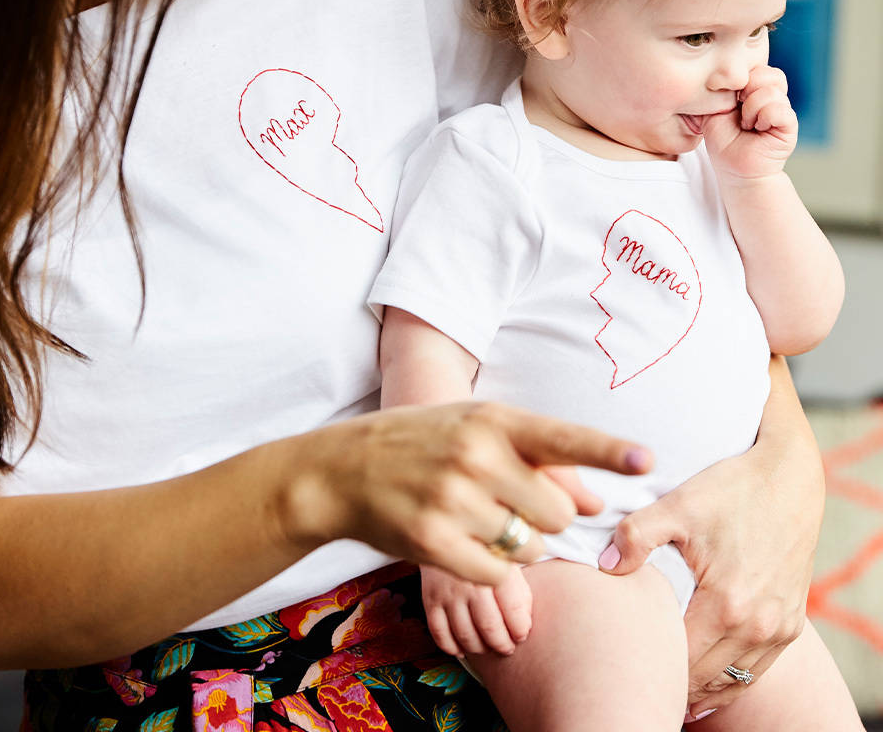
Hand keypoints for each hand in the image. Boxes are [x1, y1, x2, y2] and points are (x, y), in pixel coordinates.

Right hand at [279, 401, 649, 587]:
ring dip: (518, 543)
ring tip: (479, 518)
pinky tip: (462, 541)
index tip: (648, 461)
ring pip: (530, 545)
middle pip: (559, 511)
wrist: (344, 467)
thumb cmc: (422, 442)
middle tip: (514, 506)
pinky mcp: (433, 541)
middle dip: (549, 518)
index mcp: (492, 420)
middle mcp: (475, 455)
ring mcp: (452, 499)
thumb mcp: (476, 429)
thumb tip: (596, 500)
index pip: (562, 437)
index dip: (608, 451)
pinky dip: (491, 568)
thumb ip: (538, 459)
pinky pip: (498, 573)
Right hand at [421, 562, 532, 656]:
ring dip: (480, 648)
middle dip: (502, 644)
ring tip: (488, 646)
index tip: (522, 634)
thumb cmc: (483, 552)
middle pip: (489, 627)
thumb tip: (523, 627)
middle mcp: (469, 581)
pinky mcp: (430, 599)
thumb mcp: (508, 562)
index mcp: (493, 567)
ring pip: (465, 634)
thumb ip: (520, 593)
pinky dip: (452, 647)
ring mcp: (447, 591)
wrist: (447, 532)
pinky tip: (462, 646)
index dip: (521, 629)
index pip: (513, 609)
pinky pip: (439, 633)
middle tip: (507, 647)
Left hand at [598, 429, 821, 715]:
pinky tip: (706, 677)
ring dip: (702, 685)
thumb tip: (605, 566)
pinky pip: (758, 668)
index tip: (624, 658)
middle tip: (638, 675)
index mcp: (726, 604)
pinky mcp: (793, 624)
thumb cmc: (729, 489)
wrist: (788, 477)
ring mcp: (780, 629)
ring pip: (734, 681)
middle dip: (672, 680)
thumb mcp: (677, 504)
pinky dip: (731, 676)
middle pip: (705, 678)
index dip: (650, 662)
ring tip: (669, 686)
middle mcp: (758, 626)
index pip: (679, 658)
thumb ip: (635, 536)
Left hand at [702, 65, 796, 180]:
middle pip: (768, 73)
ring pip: (770, 91)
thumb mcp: (712, 112)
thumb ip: (717, 92)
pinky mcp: (789, 124)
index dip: (739, 80)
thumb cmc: (723, 142)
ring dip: (751, 110)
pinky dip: (763, 118)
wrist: (734, 170)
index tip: (729, 100)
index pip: (756, 67)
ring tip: (747, 125)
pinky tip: (757, 130)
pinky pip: (779, 109)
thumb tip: (719, 74)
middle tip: (738, 111)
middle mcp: (772, 97)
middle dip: (746, 91)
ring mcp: (782, 109)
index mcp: (755, 90)